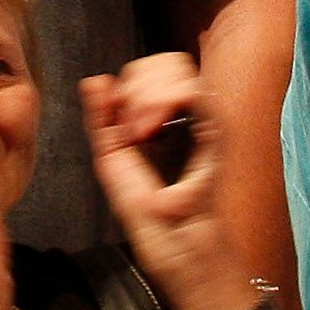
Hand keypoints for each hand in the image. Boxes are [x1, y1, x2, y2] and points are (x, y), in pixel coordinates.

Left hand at [81, 55, 248, 309]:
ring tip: (141, 134)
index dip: (129, 84)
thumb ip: (103, 120)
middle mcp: (186, 115)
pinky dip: (164, 102)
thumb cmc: (150, 219)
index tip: (118, 121)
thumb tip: (95, 79)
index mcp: (162, 120)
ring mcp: (202, 120)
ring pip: (176, 66)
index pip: (150, 70)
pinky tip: (149, 131)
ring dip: (147, 95)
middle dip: (137, 85)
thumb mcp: (113, 163)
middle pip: (164, 61)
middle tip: (131, 130)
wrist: (176, 248)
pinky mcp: (214, 132)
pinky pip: (193, 91)